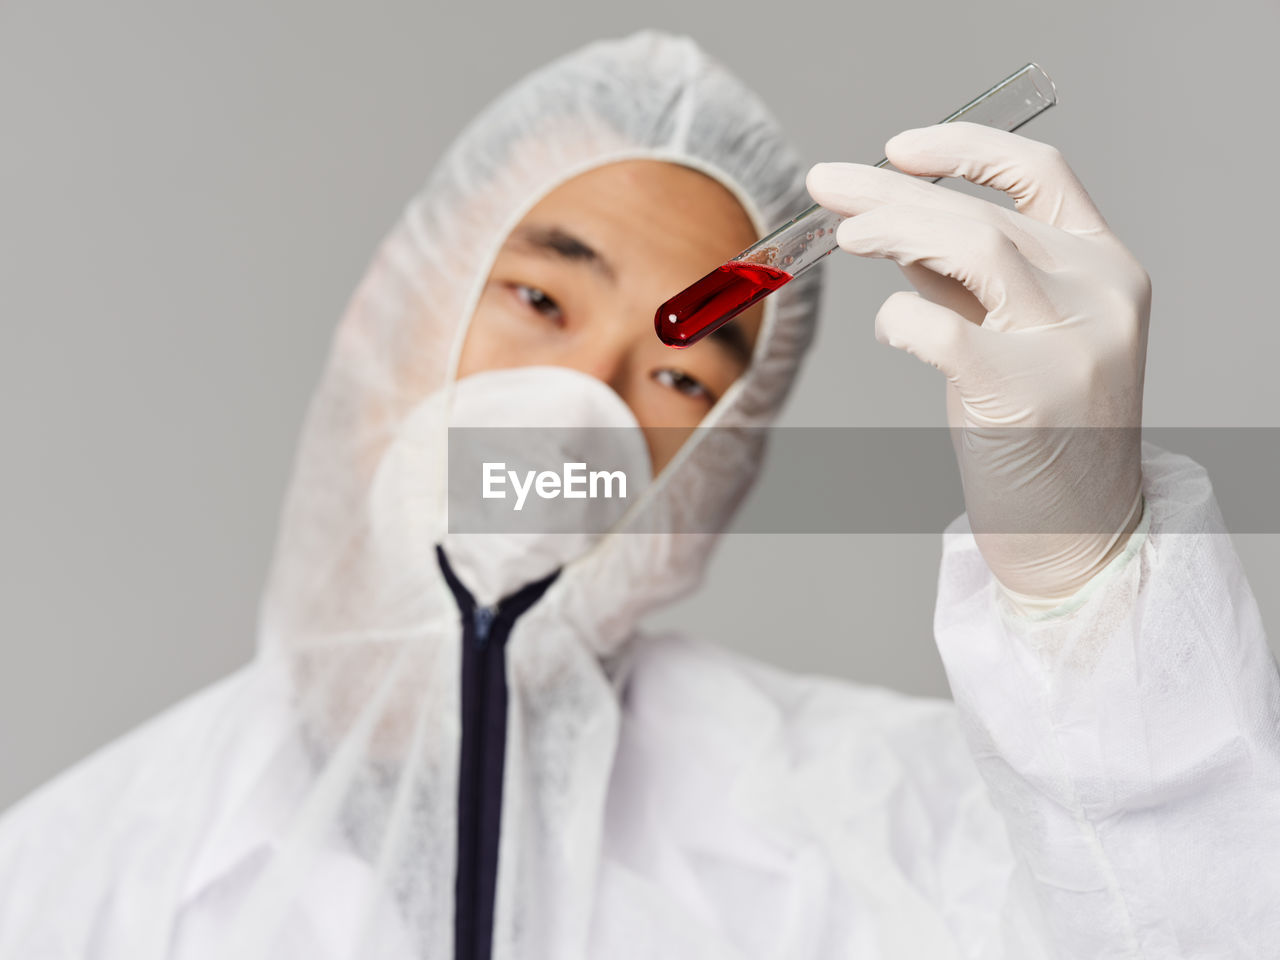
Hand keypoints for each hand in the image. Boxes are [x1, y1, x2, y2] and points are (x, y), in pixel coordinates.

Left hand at [806, 122, 1148, 600]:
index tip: (898, 147)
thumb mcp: (1016, 334)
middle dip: (891, 191)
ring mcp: (1071, 340)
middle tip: (824, 185)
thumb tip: (893, 225)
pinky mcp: (1029, 392)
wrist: (1080, 529)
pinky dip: (901, 318)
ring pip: (974, 243)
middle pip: (983, 210)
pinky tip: (889, 327)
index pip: (1039, 172)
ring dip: (894, 229)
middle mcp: (1100, 291)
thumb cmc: (1041, 432)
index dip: (965, 146)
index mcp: (1104, 266)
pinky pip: (943, 327)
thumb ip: (967, 280)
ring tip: (842, 234)